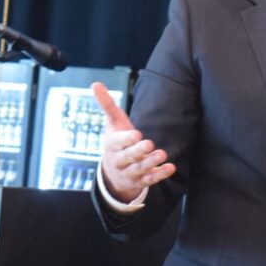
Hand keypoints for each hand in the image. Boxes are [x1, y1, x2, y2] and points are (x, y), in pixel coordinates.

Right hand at [92, 81, 175, 204]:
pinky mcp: (140, 181)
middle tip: (150, 144)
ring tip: (162, 154)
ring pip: (139, 169)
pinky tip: (170, 168)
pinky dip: (160, 175)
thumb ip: (107, 104)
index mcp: (111, 145)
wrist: (113, 171)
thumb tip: (95, 83)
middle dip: (138, 151)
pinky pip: (150, 179)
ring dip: (151, 162)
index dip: (126, 139)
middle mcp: (118, 160)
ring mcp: (129, 172)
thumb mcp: (112, 123)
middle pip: (128, 157)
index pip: (117, 142)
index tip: (136, 134)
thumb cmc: (116, 140)